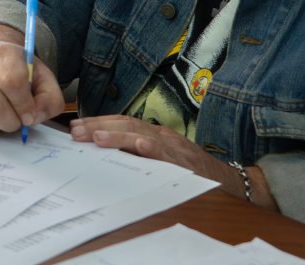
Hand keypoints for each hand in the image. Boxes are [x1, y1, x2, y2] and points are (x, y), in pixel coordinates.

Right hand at [0, 26, 63, 136]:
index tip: (30, 115)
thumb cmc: (20, 71)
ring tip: (5, 115)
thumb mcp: (43, 78)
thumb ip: (49, 99)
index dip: (24, 105)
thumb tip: (32, 119)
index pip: (12, 82)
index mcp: (2, 53)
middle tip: (19, 120)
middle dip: (12, 122)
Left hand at [69, 115, 277, 208]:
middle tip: (77, 131)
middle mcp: (163, 136)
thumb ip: (140, 152)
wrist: (228, 181)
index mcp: (155, 134)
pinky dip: (153, 149)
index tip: (78, 127)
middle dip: (100, 127)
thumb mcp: (162, 156)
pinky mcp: (185, 163)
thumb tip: (106, 151)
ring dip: (119, 136)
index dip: (100, 123)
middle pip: (127, 125)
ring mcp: (174, 149)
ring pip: (143, 136)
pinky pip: (168, 155)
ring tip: (97, 137)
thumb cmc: (191, 170)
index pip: (123, 123)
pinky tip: (140, 147)